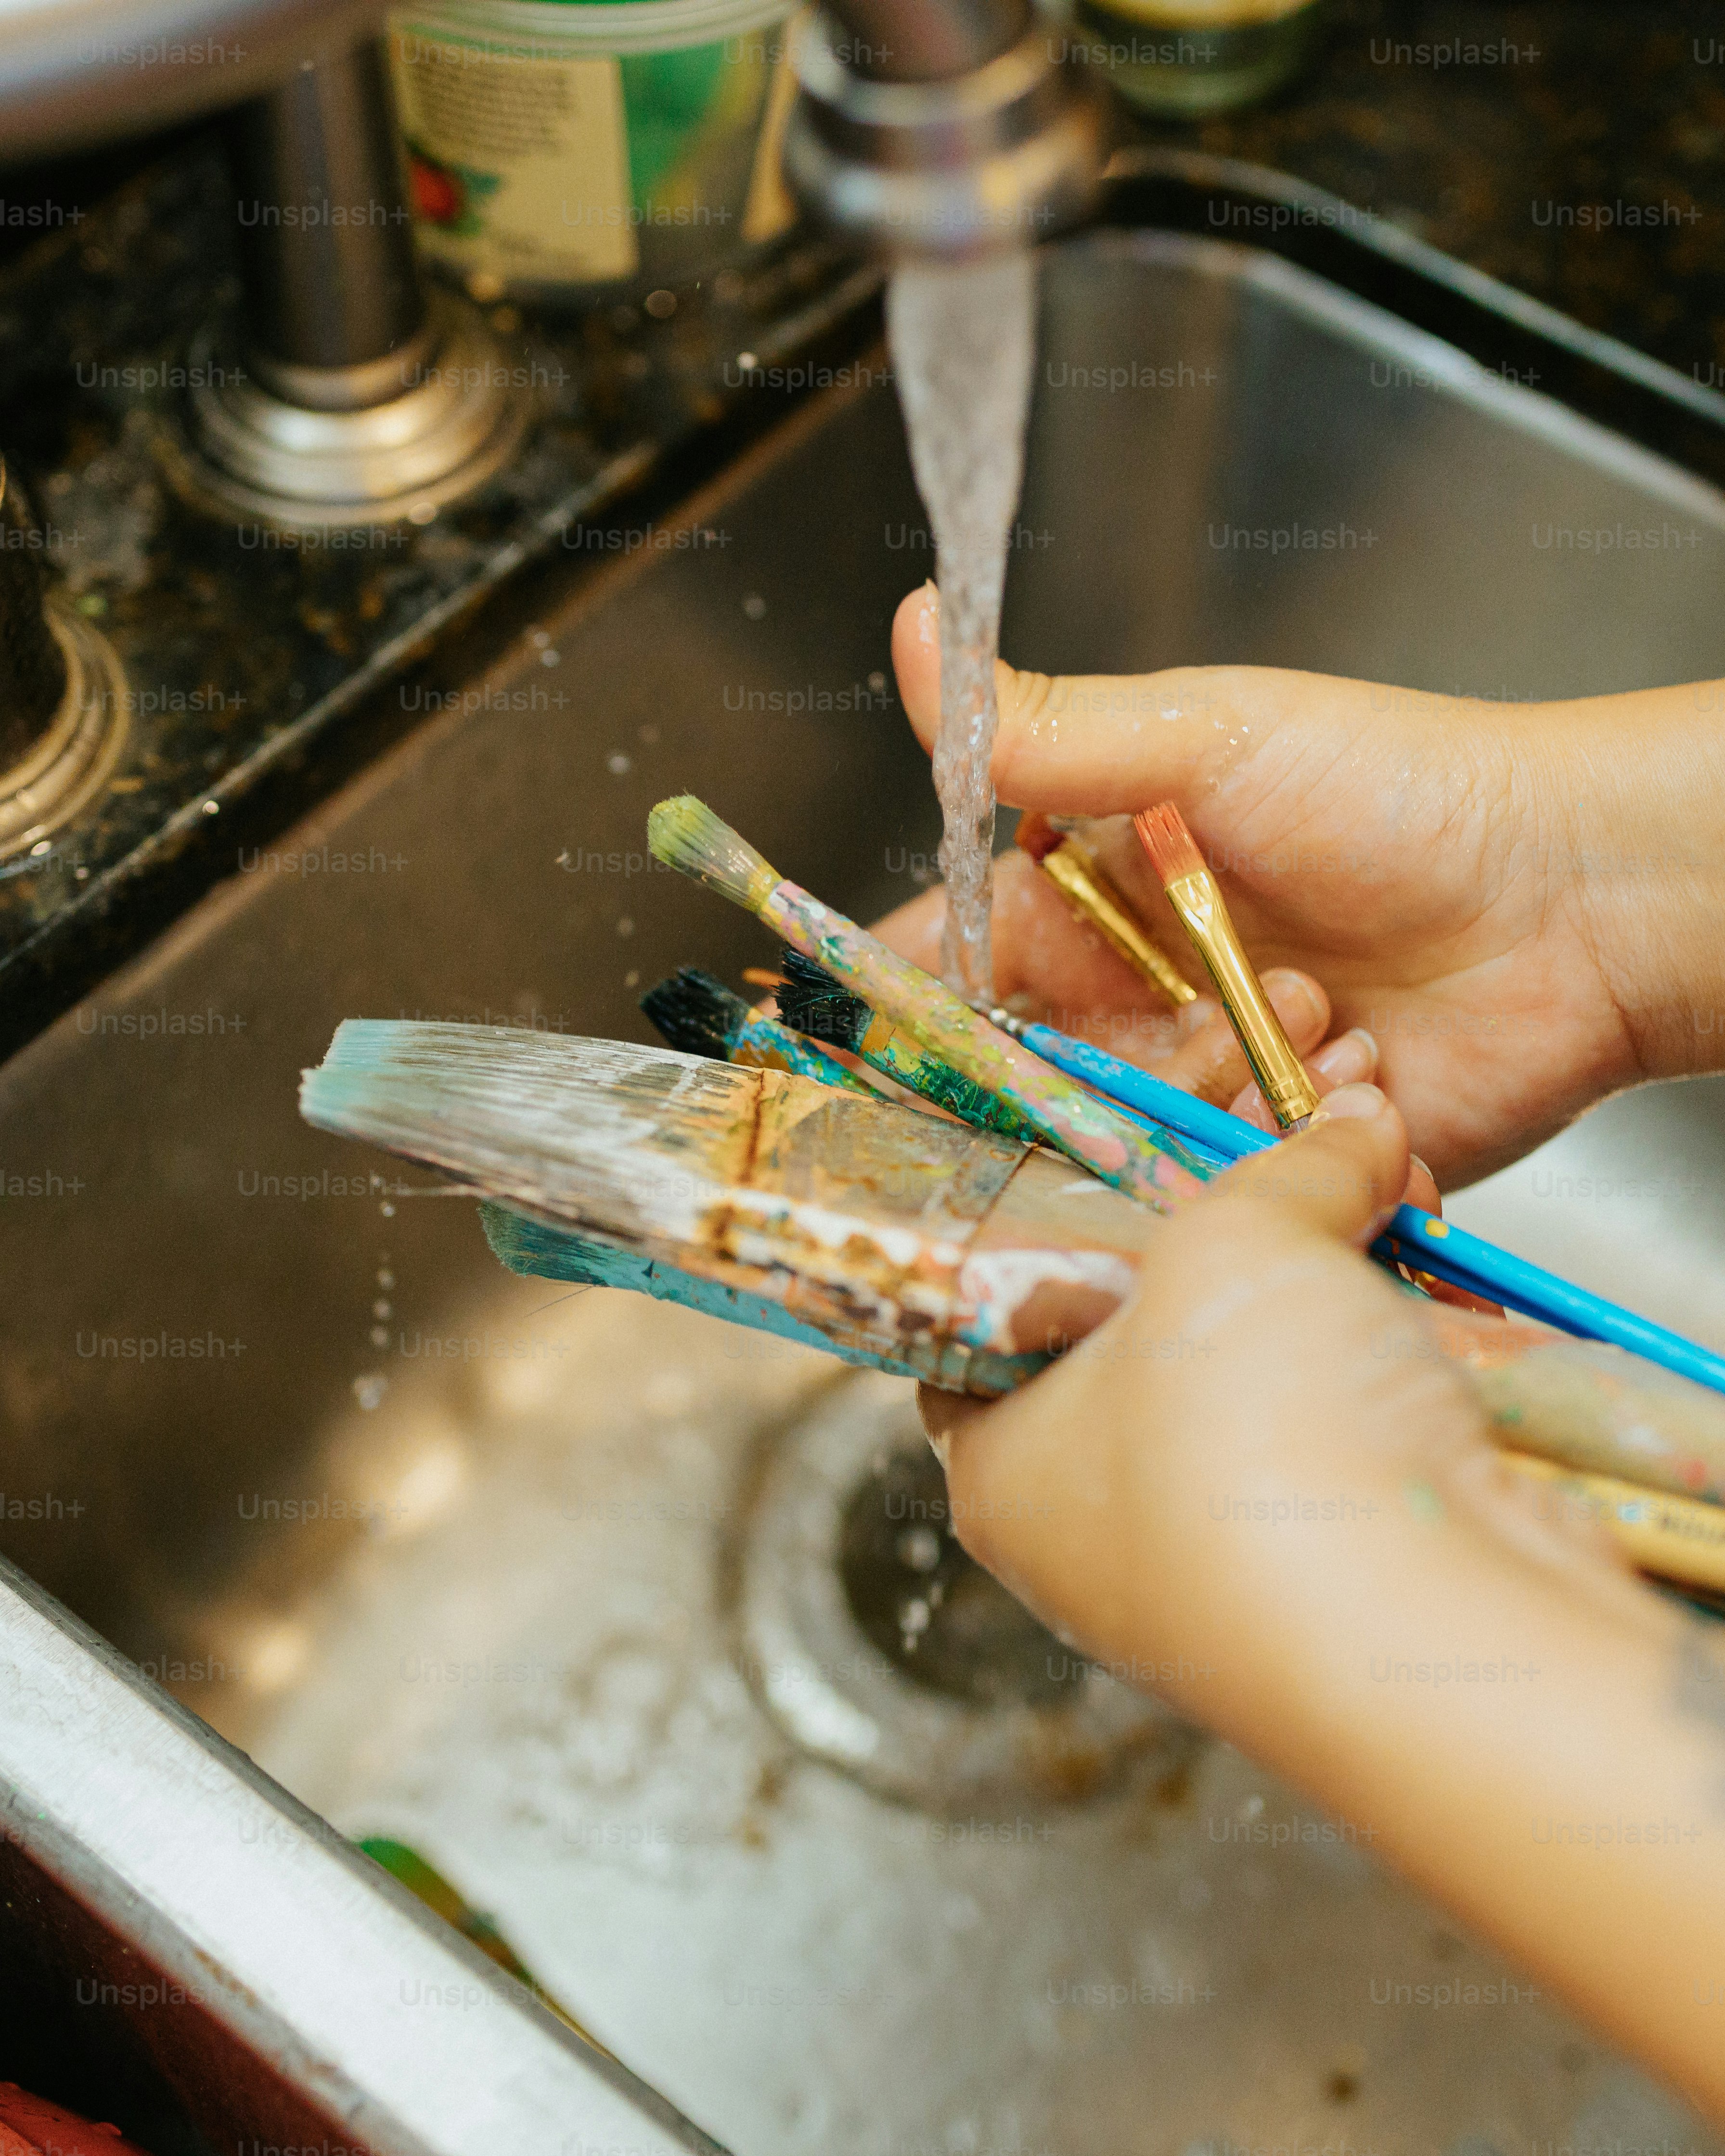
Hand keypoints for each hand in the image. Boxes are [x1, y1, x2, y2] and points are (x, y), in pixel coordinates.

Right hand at [883, 583, 1724, 1186]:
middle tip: (1187, 997)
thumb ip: (1042, 729)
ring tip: (1324, 1006)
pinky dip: (1293, 1138)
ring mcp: (1208, 1081)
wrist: (1577, 897)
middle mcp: (1138, 996)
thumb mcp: (1206, 736)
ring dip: (1220, 1077)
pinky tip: (1364, 1070)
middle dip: (1099, 1052)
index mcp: (1096, 894)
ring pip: (1130, 1138)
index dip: (929, 1002)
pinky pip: (1229, 1193)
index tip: (926, 1025)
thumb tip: (907, 628)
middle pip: (1032, 1074)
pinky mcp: (1279, 1158)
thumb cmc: (1403, 794)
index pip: (961, 963)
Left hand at [923, 1088, 1724, 2121]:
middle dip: (1239, 1223)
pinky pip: (1364, 1425)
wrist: (1437, 1635)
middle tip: (1294, 1135)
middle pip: (1152, 1327)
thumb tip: (1350, 1123)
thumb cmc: (1255, 1446)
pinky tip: (1439, 1272)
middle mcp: (1099, 1527)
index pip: (997, 1317)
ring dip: (1338, 1271)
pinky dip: (1404, 1346)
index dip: (1060, 1213)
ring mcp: (1233, 1560)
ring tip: (1389, 1179)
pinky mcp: (1356, 1571)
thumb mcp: (1237, 1242)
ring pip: (1276, 1371)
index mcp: (1004, 1463)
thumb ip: (1287, 1169)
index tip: (1128, 1138)